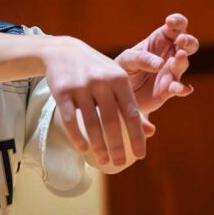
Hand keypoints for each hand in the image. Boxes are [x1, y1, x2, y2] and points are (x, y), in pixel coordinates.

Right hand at [42, 36, 161, 166]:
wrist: (63, 51)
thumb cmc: (97, 71)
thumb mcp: (117, 80)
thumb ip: (131, 105)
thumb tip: (151, 132)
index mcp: (119, 78)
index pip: (131, 113)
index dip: (136, 136)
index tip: (140, 156)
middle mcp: (101, 81)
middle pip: (111, 121)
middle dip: (117, 146)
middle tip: (120, 163)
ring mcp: (80, 85)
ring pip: (91, 122)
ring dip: (98, 146)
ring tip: (103, 160)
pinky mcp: (62, 90)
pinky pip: (70, 119)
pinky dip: (77, 136)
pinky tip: (82, 148)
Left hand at [117, 14, 198, 114]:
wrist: (118, 93)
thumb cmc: (123, 70)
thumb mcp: (126, 60)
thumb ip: (140, 58)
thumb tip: (160, 64)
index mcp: (160, 40)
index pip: (176, 26)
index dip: (178, 21)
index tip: (170, 22)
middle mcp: (170, 54)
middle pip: (188, 43)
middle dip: (188, 40)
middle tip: (181, 41)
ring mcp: (171, 72)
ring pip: (184, 63)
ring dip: (182, 61)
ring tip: (178, 58)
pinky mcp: (169, 90)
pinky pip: (180, 88)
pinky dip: (182, 88)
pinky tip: (180, 88)